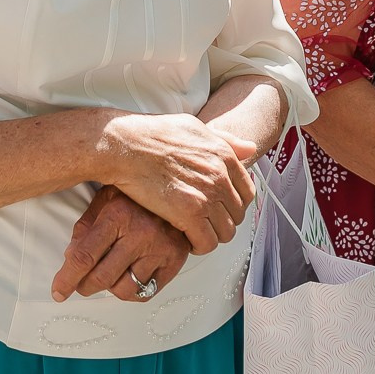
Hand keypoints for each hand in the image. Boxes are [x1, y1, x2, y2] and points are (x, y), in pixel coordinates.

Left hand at [52, 185, 191, 302]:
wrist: (179, 189)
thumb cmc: (138, 195)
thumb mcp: (106, 199)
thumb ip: (86, 226)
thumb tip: (70, 257)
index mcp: (117, 215)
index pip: (85, 256)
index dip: (67, 278)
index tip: (59, 291)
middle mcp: (140, 233)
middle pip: (102, 277)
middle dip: (84, 286)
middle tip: (80, 284)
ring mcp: (160, 249)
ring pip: (124, 289)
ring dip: (110, 288)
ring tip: (109, 274)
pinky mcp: (174, 262)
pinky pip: (146, 293)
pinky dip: (132, 292)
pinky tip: (128, 277)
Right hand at [100, 112, 258, 255]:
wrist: (124, 145)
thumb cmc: (151, 135)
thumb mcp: (194, 127)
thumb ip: (225, 140)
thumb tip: (250, 148)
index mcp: (223, 155)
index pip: (247, 192)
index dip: (233, 204)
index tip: (219, 208)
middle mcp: (219, 176)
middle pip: (237, 215)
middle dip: (221, 221)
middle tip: (204, 222)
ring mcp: (206, 196)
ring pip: (225, 232)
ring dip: (210, 236)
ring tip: (194, 232)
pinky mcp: (189, 214)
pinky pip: (207, 243)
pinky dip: (198, 246)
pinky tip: (186, 239)